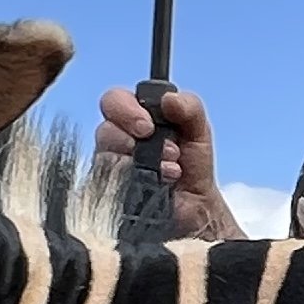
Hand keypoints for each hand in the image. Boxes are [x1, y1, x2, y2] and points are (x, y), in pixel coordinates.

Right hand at [93, 82, 244, 239]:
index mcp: (135, 116)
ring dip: (141, 164)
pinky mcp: (111, 190)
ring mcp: (112, 166)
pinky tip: (158, 185)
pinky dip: (135, 183)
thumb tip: (170, 98)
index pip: (113, 101)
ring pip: (106, 158)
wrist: (197, 205)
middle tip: (164, 151)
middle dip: (132, 139)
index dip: (126, 109)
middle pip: (104, 129)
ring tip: (170, 171)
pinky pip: (109, 183)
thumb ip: (190, 107)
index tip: (149, 125)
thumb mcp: (199, 129)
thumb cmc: (193, 165)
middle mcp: (118, 139)